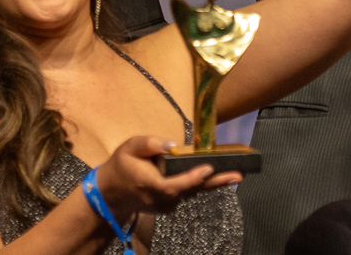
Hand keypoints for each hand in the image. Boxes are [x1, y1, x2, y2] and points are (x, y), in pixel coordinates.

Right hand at [92, 136, 242, 220]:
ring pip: (192, 192)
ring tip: (234, 174)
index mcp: (151, 185)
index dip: (193, 177)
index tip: (209, 167)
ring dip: (213, 183)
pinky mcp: (171, 205)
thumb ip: (149, 144)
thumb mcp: (129, 148)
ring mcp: (168, 205)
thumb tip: (173, 145)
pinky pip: (188, 193)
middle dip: (216, 182)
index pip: (176, 185)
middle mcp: (163, 199)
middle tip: (238, 176)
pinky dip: (201, 184)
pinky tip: (215, 176)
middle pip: (192, 190)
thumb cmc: (122, 166)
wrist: (112, 193)